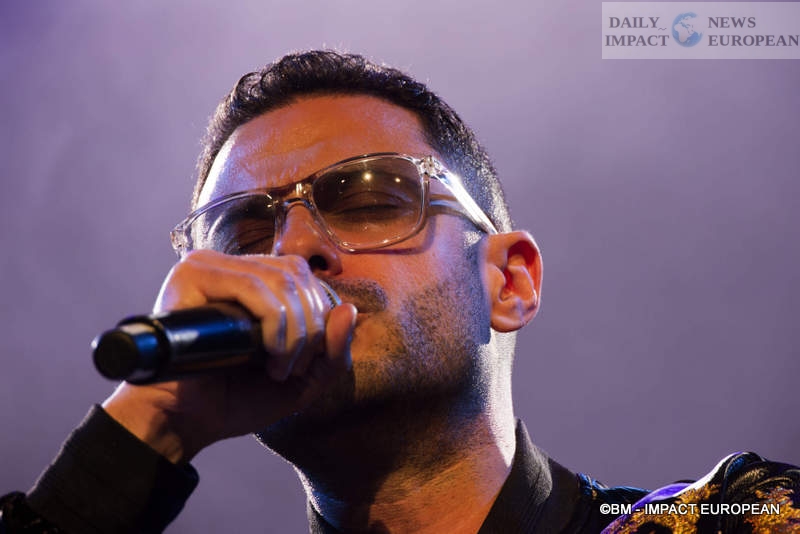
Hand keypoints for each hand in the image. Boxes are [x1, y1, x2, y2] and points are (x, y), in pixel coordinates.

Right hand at [102, 250, 356, 462]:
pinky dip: (273, 321)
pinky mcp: (191, 276)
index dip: (319, 316)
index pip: (303, 276)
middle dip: (311, 327)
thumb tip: (349, 309)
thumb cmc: (236, 400)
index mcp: (252, 281)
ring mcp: (208, 267)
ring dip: (294, 330)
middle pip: (296, 274)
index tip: (306, 363)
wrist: (184, 422)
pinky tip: (268, 354)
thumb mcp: (302, 381)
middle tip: (291, 370)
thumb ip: (333, 351)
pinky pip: (252, 286)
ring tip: (278, 368)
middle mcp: (229, 267)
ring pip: (279, 280)